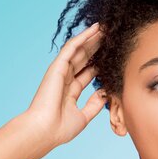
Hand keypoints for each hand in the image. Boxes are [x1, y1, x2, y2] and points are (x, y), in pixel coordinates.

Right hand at [22, 22, 106, 148]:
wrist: (44, 131)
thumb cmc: (60, 129)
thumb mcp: (83, 117)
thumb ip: (94, 105)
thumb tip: (106, 94)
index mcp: (70, 92)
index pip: (88, 73)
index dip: (99, 64)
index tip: (112, 56)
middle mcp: (65, 80)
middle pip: (84, 59)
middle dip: (97, 48)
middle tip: (111, 37)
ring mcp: (60, 72)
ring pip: (79, 50)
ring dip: (92, 39)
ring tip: (105, 28)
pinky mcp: (57, 67)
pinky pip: (72, 48)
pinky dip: (83, 37)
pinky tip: (94, 29)